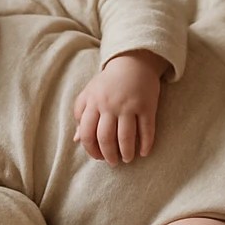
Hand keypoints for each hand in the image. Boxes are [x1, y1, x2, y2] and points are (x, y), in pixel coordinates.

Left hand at [72, 50, 166, 164]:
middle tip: (113, 162)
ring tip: (127, 159)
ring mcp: (129, 105)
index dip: (91, 150)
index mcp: (93, 102)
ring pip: (126, 137)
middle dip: (109, 155)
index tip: (98, 157)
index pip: (87, 133)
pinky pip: (146, 130)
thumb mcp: (90, 94)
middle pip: (106, 138)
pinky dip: (145, 144)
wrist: (133, 62)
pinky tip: (144, 152)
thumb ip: (81, 114)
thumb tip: (76, 139)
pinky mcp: (147, 106)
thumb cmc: (108, 82)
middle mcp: (110, 105)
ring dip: (126, 153)